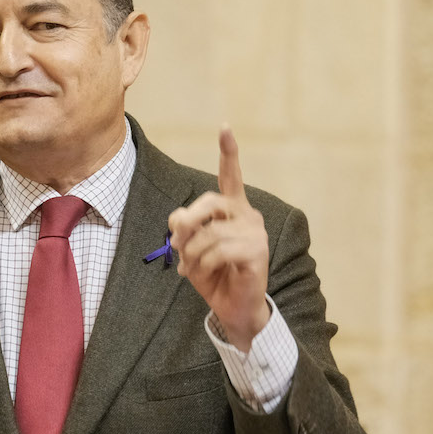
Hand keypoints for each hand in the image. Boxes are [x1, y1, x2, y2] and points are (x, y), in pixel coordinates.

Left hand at [167, 126, 270, 350]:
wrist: (232, 306)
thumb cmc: (213, 274)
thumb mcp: (190, 249)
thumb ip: (184, 229)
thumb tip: (178, 220)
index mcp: (232, 209)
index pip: (231, 176)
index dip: (228, 152)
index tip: (225, 127)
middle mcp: (247, 214)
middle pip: (210, 201)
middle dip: (187, 222)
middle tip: (175, 245)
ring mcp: (254, 232)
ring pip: (210, 233)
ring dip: (192, 254)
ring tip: (190, 269)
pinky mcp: (257, 251)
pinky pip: (219, 250)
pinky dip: (203, 264)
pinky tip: (203, 273)